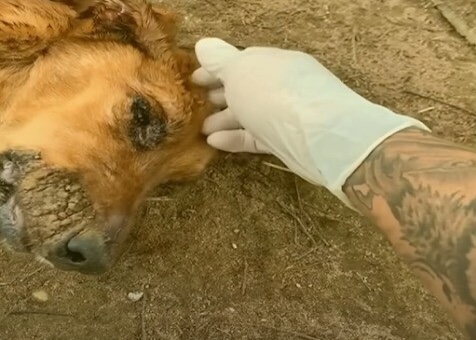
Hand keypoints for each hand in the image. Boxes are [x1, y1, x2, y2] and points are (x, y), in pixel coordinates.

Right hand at [192, 38, 428, 208]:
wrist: (320, 135)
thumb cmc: (275, 94)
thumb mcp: (241, 71)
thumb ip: (221, 60)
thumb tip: (203, 44)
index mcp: (273, 62)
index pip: (241, 62)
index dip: (215, 70)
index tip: (193, 80)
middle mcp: (281, 85)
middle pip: (246, 89)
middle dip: (220, 95)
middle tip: (195, 105)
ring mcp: (286, 115)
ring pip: (250, 114)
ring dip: (225, 119)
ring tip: (201, 128)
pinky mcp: (287, 141)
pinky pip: (257, 137)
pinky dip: (236, 139)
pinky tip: (215, 142)